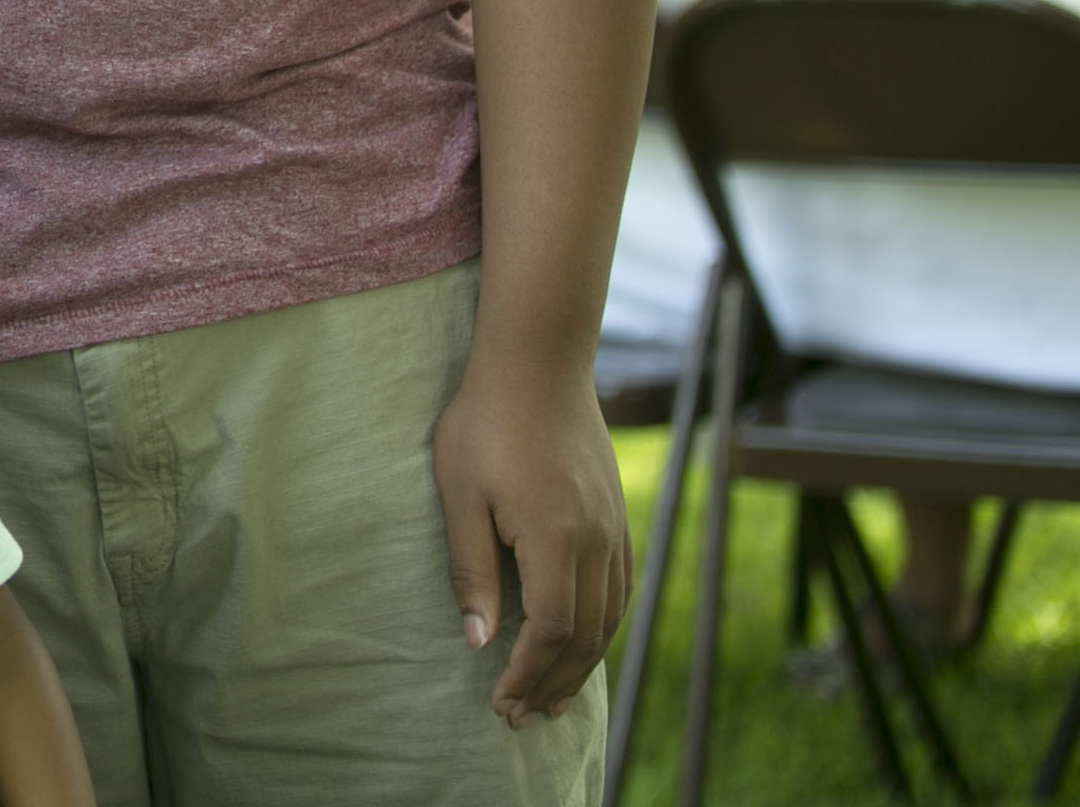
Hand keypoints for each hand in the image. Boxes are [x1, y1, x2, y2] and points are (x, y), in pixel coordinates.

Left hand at [432, 351, 629, 727]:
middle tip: (522, 716)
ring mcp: (614, 528)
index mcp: (555, 537)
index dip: (527, 673)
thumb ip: (472, 571)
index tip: (501, 701)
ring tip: (550, 696)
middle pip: (586, 636)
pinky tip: (582, 644)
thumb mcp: (459, 493)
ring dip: (581, 664)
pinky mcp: (617, 516)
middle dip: (552, 681)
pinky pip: (619, 589)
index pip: (552, 630)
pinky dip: (602, 628)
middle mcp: (596, 540)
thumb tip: (480, 642)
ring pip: (609, 618)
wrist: (538, 363)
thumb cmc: (484, 421)